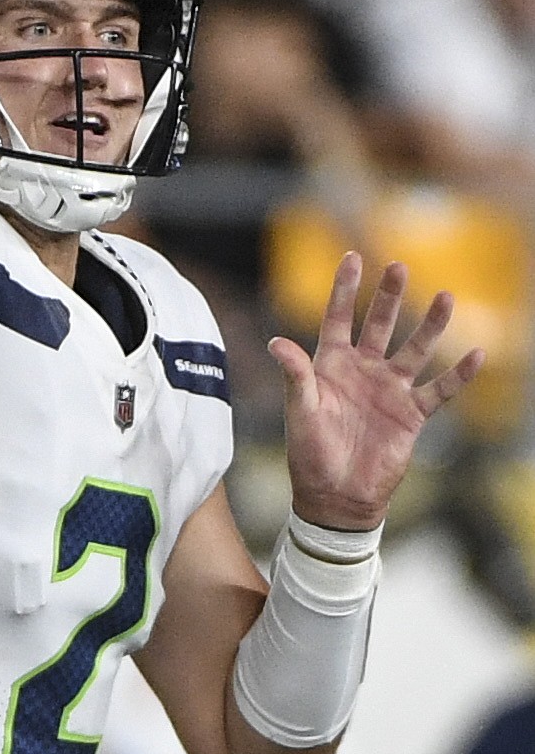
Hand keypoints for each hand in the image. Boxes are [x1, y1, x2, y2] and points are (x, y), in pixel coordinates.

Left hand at [268, 252, 484, 529]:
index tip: (353, 256)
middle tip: (399, 266)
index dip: (345, 289)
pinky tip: (476, 354)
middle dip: (389, 297)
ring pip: (415, 349)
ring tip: (446, 296)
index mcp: (331, 365)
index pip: (338, 318)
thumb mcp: (301, 411)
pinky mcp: (412, 415)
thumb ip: (295, 375)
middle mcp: (363, 371)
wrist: (336, 497)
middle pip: (380, 325)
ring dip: (430, 325)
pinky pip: (439, 390)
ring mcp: (390, 391)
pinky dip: (458, 374)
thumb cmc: (310, 454)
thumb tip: (275, 342)